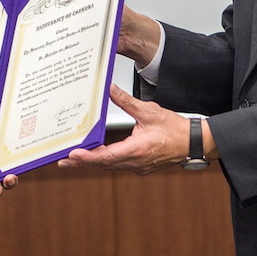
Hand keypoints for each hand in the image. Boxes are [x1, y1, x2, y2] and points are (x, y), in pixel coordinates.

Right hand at [15, 0, 159, 66]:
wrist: (130, 36)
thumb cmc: (120, 13)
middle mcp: (69, 9)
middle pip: (43, 3)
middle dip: (25, 2)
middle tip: (9, 0)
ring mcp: (68, 25)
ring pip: (45, 22)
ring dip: (30, 23)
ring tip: (15, 24)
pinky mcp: (71, 40)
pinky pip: (54, 39)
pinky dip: (43, 41)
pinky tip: (33, 44)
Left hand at [58, 84, 188, 174]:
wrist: (193, 142)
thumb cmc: (175, 129)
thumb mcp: (149, 111)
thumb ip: (126, 101)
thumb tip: (110, 89)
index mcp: (138, 149)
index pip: (107, 156)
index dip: (88, 157)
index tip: (73, 156)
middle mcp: (136, 162)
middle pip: (104, 164)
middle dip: (82, 162)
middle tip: (62, 161)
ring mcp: (138, 166)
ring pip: (110, 166)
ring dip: (92, 162)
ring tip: (73, 160)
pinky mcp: (140, 166)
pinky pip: (118, 165)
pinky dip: (105, 161)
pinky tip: (96, 155)